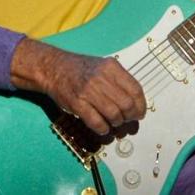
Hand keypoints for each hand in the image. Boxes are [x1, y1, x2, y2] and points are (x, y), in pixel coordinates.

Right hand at [29, 42, 146, 135]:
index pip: (135, 89)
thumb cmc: (81, 69)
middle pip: (126, 104)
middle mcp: (101, 77)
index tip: (140, 113)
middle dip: (130, 117)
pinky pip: (96, 122)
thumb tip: (135, 104)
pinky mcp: (76, 103)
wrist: (54, 68)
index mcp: (111, 67)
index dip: (140, 105)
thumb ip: (119, 81)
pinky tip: (103, 128)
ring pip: (113, 114)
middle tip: (127, 120)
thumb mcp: (103, 66)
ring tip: (114, 123)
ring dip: (117, 123)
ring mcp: (88, 91)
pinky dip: (103, 129)